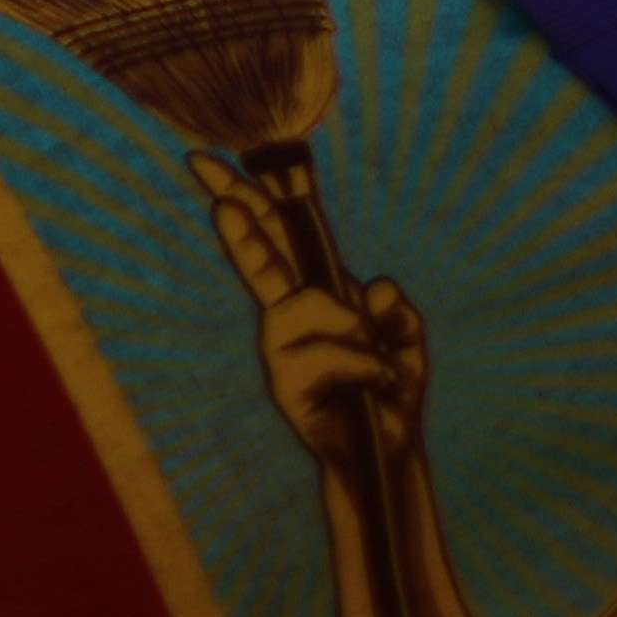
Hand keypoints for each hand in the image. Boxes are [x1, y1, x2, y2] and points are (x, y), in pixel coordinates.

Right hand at [193, 155, 418, 455]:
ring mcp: (281, 348)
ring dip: (354, 330)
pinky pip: (328, 355)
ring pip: (309, 307)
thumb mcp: (408, 342)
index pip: (279, 233)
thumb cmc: (390, 390)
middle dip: (239, 220)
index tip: (209, 163)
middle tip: (221, 199)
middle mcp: (289, 312)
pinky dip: (366, 365)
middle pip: (260, 254)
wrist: (388, 453)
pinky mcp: (285, 385)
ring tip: (379, 362)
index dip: (247, 195)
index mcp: (315, 290)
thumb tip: (377, 290)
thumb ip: (398, 312)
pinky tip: (380, 381)